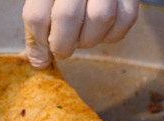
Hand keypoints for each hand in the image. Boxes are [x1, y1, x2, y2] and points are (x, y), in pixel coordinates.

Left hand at [23, 0, 138, 68]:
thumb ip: (38, 23)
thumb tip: (39, 62)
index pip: (38, 16)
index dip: (39, 42)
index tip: (43, 51)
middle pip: (68, 16)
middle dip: (63, 45)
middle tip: (62, 49)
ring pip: (100, 17)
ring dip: (89, 40)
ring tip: (81, 37)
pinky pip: (125, 20)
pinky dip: (112, 35)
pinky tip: (101, 32)